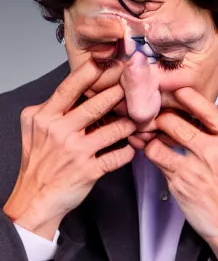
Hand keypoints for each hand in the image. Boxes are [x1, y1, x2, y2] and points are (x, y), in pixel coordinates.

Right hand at [3, 60, 136, 239]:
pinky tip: (134, 146)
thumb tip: (70, 92)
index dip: (91, 74)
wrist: (36, 197)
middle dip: (119, 92)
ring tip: (142, 116)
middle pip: (96, 105)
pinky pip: (117, 157)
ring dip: (130, 123)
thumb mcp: (33, 128)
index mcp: (46, 117)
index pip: (70, 88)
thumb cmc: (38, 162)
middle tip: (137, 83)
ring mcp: (77, 152)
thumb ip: (49, 108)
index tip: (109, 63)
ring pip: (112, 130)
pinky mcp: (90, 171)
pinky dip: (128, 151)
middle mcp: (61, 131)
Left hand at [141, 87, 217, 260]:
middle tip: (152, 114)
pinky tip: (146, 148)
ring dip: (151, 130)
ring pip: (163, 133)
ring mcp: (197, 165)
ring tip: (147, 130)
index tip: (170, 94)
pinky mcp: (180, 180)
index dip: (182, 95)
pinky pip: (156, 155)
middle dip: (160, 114)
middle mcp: (215, 148)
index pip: (204, 104)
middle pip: (177, 117)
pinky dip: (148, 149)